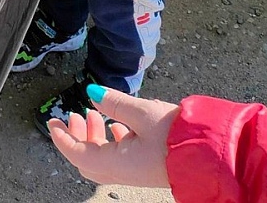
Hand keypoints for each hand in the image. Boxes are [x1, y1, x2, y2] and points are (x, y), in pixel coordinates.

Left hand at [48, 85, 178, 188]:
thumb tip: (92, 93)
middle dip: (78, 135)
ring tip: (97, 114)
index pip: (75, 153)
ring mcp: (136, 172)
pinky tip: (121, 124)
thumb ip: (114, 102)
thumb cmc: (179, 137)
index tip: (52, 121)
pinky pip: (121, 157)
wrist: (214, 155)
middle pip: (87, 158)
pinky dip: (114, 140)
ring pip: (104, 158)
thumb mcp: (141, 112)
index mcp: (115, 163)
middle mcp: (123, 172)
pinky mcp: (148, 168)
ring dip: (96, 136)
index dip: (61, 136)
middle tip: (76, 114)